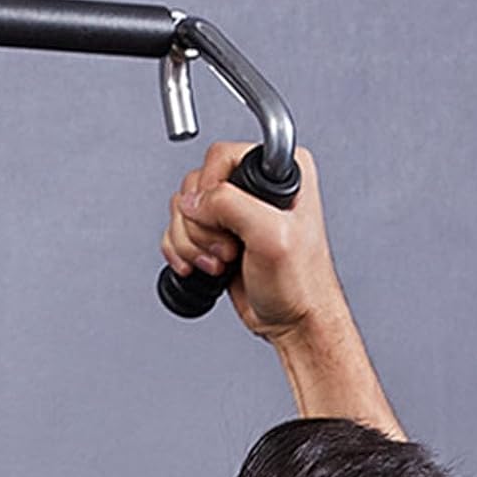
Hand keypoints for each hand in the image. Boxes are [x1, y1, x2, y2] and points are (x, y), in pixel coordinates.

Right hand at [161, 141, 345, 342]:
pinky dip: (182, 252)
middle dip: (201, 225)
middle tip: (229, 247)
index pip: (221, 156)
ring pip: (182, 210)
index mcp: (282, 171)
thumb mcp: (271, 236)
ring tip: (222, 261)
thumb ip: (230, 205)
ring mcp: (234, 211)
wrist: (292, 321)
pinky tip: (203, 267)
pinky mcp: (217, 234)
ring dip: (191, 242)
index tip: (221, 219)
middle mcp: (256, 186)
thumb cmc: (299, 284)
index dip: (211, 189)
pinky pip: (177, 230)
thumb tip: (192, 202)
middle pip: (195, 186)